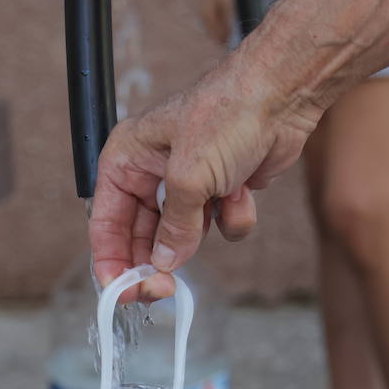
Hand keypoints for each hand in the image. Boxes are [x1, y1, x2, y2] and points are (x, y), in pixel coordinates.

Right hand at [89, 56, 314, 300]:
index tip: (120, 293)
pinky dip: (232, 218)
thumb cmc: (227, 114)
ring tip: (218, 204)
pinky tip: (242, 192)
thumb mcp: (190, 176)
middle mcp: (150, 173)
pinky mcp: (219, 190)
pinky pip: (218, 227)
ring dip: (203, 232)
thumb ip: (173, 227)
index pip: (106, 223)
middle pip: (140, 237)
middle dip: (156, 261)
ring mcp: (187, 184)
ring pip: (182, 237)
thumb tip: (162, 263)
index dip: (110, 261)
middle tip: (164, 290)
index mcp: (126, 160)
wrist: (282, 96)